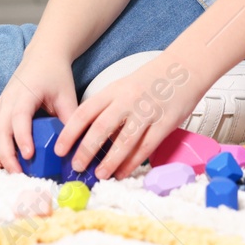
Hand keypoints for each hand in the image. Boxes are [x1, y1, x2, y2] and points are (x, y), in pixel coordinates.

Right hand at [0, 44, 77, 174]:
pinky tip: (13, 161)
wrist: (42, 56)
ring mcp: (1, 104)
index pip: (19, 116)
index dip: (22, 137)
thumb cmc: (56, 75)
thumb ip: (70, 120)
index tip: (29, 155)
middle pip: (0, 129)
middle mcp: (9, 98)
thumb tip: (76, 148)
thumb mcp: (67, 95)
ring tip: (17, 173)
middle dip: (7, 154)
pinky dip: (2, 148)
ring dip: (3, 154)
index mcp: (26, 92)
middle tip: (20, 174)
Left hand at [56, 51, 206, 180]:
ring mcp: (147, 111)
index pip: (85, 112)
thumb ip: (108, 108)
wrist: (184, 70)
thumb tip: (90, 137)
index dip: (70, 132)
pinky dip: (132, 162)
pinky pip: (145, 147)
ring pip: (124, 141)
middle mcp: (128, 100)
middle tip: (77, 166)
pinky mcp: (165, 123)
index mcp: (113, 90)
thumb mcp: (123, 87)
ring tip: (100, 175)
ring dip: (109, 161)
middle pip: (101, 128)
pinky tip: (123, 172)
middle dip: (86, 151)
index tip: (60, 149)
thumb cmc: (151, 81)